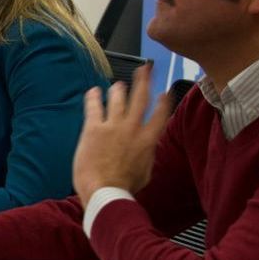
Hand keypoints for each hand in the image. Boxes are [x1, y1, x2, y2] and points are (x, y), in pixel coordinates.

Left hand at [71, 64, 172, 205]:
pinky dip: (94, 97)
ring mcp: (113, 126)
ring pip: (118, 99)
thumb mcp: (145, 172)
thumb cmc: (125, 187)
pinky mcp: (94, 128)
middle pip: (140, 98)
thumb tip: (149, 149)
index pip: (160, 115)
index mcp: (148, 140)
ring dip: (118, 89)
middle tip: (145, 69)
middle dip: (143, 80)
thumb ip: (147, 155)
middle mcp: (133, 128)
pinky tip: (94, 91)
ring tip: (118, 85)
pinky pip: (94, 107)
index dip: (163, 101)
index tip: (164, 91)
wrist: (105, 190)